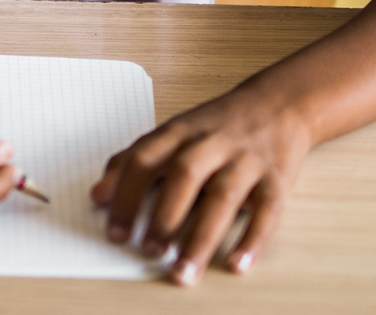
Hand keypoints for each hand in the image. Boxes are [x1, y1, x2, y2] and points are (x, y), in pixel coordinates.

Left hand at [92, 88, 311, 285]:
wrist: (278, 103)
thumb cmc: (217, 125)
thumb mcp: (173, 131)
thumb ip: (136, 159)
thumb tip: (98, 194)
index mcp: (179, 132)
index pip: (144, 160)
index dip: (125, 194)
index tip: (115, 231)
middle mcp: (211, 144)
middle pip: (183, 176)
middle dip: (164, 217)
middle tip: (148, 251)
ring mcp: (245, 161)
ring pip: (223, 198)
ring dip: (201, 239)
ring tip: (183, 271)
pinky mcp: (276, 179)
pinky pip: (266, 211)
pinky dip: (252, 239)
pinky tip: (235, 264)